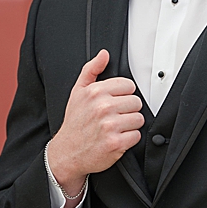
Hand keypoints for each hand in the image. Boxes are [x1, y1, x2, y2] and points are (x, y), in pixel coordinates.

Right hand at [46, 49, 144, 189]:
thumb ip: (91, 70)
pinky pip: (136, 136)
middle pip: (136, 102)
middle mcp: (102, 107)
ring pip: (139, 119)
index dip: (122, 95)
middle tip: (114, 117)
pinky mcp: (116, 143)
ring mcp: (109, 125)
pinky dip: (129, 140)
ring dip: (130, 125)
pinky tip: (116, 139)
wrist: (67, 152)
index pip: (128, 85)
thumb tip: (104, 54)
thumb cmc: (75, 123)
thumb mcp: (77, 92)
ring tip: (115, 128)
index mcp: (95, 92)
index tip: (113, 103)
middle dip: (127, 110)